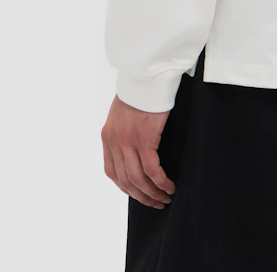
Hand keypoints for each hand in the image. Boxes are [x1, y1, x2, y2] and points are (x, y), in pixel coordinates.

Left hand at [101, 94, 175, 208]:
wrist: (145, 74)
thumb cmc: (139, 88)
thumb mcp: (123, 111)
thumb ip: (124, 129)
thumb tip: (133, 144)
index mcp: (107, 136)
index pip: (112, 172)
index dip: (126, 187)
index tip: (139, 193)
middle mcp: (114, 142)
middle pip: (125, 181)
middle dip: (141, 196)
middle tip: (155, 203)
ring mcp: (127, 142)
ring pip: (138, 180)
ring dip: (152, 193)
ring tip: (165, 198)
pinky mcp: (144, 139)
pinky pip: (152, 170)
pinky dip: (160, 182)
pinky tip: (169, 186)